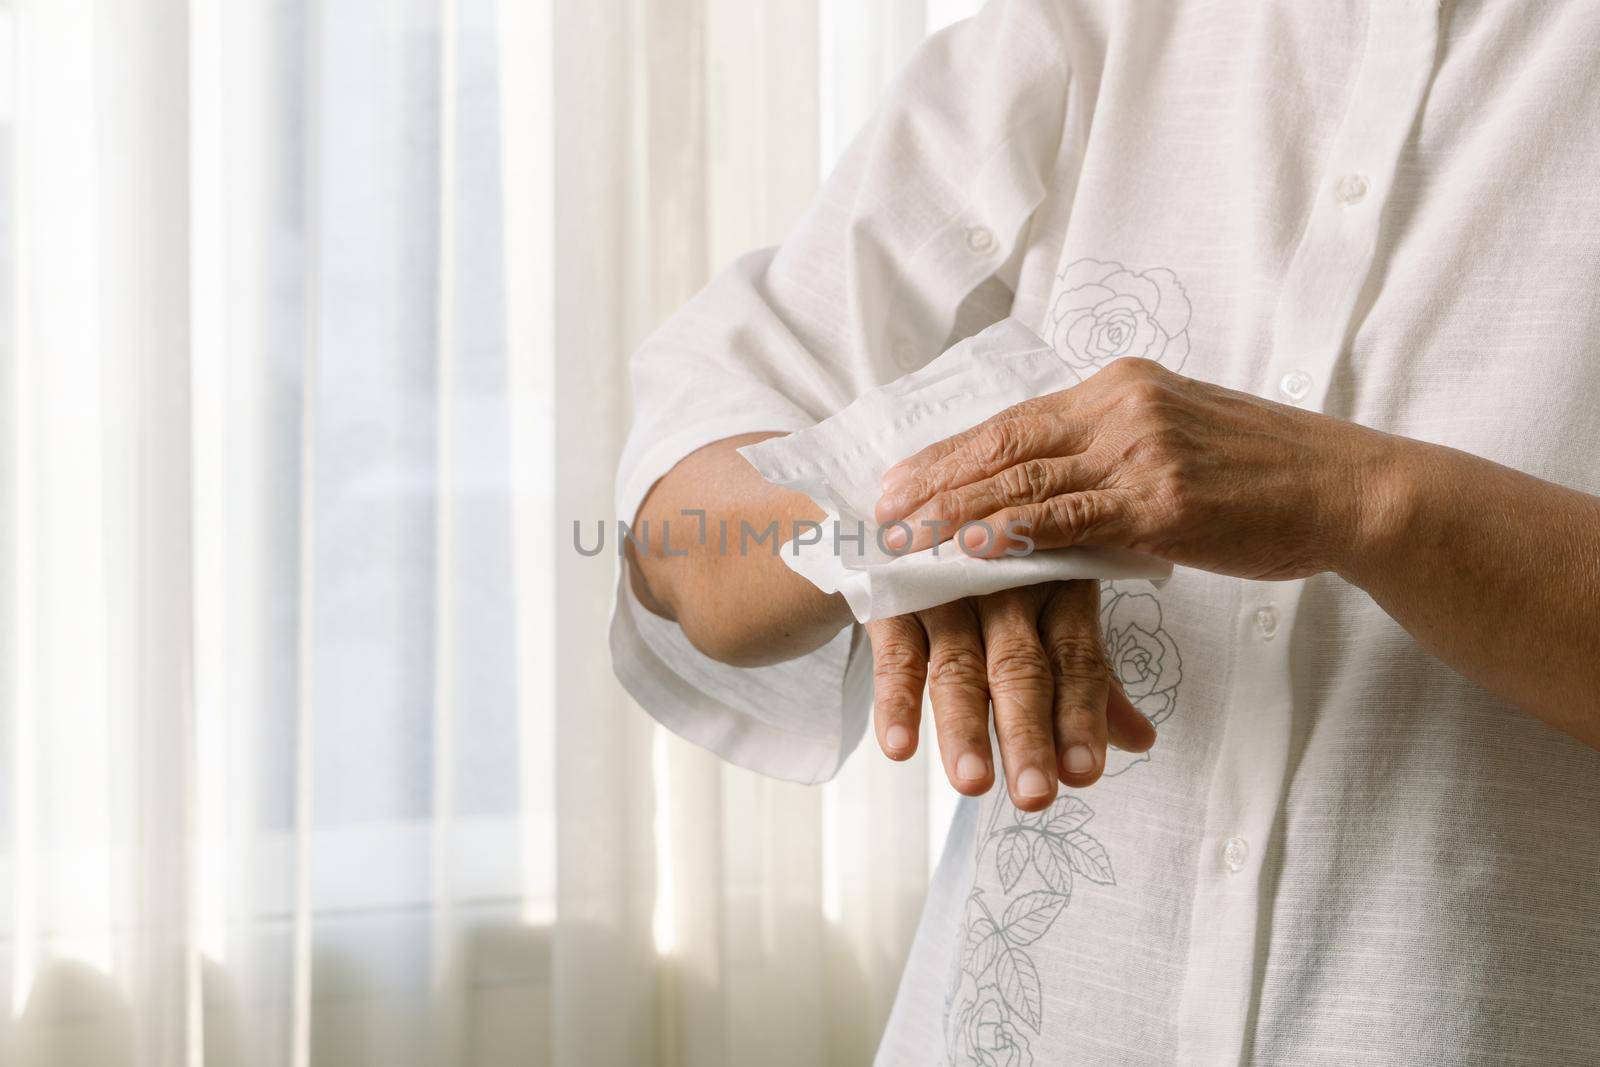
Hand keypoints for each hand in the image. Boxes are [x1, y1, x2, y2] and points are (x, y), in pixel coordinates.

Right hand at [867, 580, 1155, 811]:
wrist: (923, 507)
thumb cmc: (1002, 573)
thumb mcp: (1054, 611)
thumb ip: (1088, 679)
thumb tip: (1141, 741)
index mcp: (1059, 592)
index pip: (1077, 661)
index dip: (1081, 716)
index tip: (1084, 773)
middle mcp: (1007, 591)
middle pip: (1020, 670)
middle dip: (1028, 734)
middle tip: (1035, 795)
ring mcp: (948, 592)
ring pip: (958, 667)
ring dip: (963, 728)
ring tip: (972, 784)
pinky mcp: (896, 596)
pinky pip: (896, 653)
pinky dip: (896, 700)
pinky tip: (899, 747)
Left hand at [873, 356, 1399, 581]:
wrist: (1349, 489)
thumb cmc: (1263, 477)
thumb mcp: (1177, 444)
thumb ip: (1110, 456)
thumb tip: (1049, 490)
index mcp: (1120, 387)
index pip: (1014, 421)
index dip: (950, 452)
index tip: (900, 476)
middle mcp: (1122, 405)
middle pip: (1004, 444)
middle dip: (934, 479)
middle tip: (877, 508)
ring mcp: (1143, 449)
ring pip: (1025, 482)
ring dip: (954, 512)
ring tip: (902, 536)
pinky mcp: (1165, 499)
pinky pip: (1072, 519)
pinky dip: (1015, 534)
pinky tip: (971, 549)